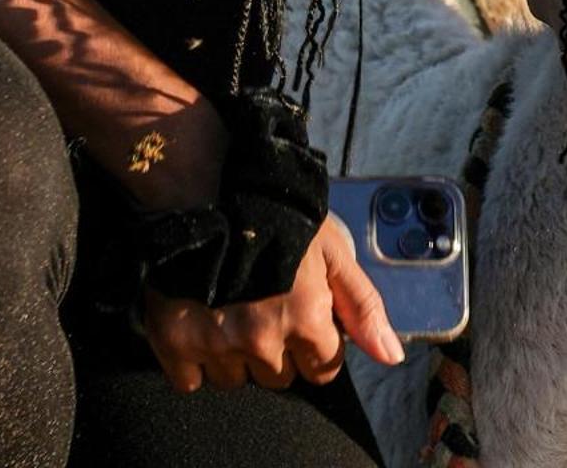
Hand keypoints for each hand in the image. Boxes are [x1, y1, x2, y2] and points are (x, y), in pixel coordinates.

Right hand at [143, 212, 404, 392]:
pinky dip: (195, 358)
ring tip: (232, 305)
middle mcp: (262, 339)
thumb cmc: (281, 215)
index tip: (303, 315)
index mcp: (306, 317)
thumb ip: (364, 308)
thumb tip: (393, 358)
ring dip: (236, 354)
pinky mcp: (174, 344)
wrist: (210, 186)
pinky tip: (202, 318)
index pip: (324, 369)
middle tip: (265, 302)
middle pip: (279, 377)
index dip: (318, 343)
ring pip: (235, 380)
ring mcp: (216, 344)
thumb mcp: (333, 252)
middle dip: (278, 348)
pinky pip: (191, 381)